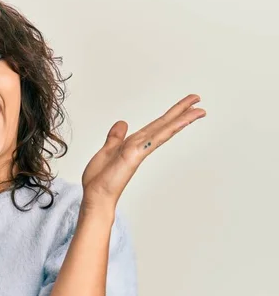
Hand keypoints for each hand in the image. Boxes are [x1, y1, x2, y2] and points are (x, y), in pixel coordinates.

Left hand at [81, 94, 205, 211]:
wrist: (96, 197)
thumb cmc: (99, 181)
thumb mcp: (106, 151)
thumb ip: (115, 138)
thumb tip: (122, 123)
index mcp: (132, 144)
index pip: (155, 126)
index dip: (169, 115)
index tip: (184, 106)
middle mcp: (139, 146)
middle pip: (163, 124)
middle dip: (181, 111)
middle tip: (198, 98)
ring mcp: (139, 151)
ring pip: (164, 130)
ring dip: (181, 119)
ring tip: (199, 110)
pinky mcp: (135, 155)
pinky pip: (154, 139)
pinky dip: (167, 130)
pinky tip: (180, 122)